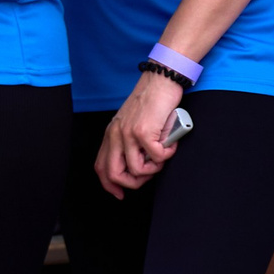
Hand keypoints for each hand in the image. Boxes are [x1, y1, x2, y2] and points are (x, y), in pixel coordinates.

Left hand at [96, 67, 184, 196]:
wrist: (161, 80)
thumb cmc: (151, 100)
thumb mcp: (131, 122)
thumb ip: (129, 142)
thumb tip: (139, 165)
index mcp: (111, 134)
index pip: (101, 167)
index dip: (110, 185)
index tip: (121, 194)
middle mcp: (116, 135)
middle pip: (114, 174)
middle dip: (133, 183)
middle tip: (149, 174)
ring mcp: (128, 134)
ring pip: (137, 169)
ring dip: (155, 167)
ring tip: (163, 154)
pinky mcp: (144, 132)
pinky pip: (157, 157)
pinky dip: (167, 154)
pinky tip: (171, 143)